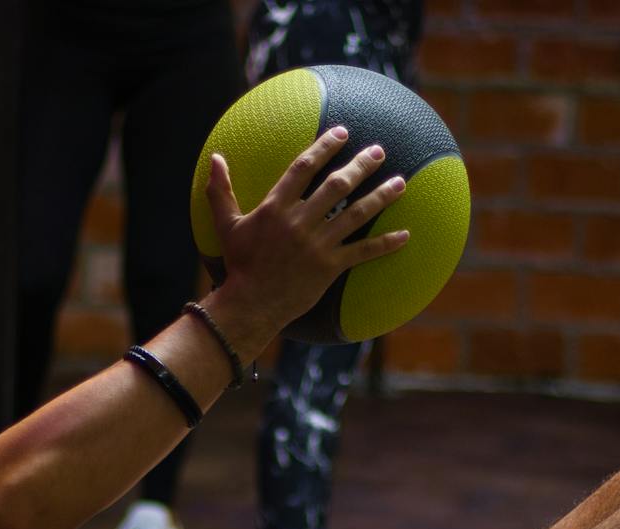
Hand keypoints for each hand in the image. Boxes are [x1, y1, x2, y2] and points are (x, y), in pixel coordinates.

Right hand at [201, 127, 410, 348]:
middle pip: (336, 185)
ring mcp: (318, 244)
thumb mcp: (226, 225)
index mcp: (276, 207)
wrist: (251, 304)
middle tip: (379, 151)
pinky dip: (385, 244)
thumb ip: (221, 190)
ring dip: (380, 196)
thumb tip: (214, 157)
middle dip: (361, 165)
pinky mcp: (330, 267)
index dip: (324, 147)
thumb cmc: (239, 264)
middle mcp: (300, 222)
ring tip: (400, 183)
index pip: (304, 167)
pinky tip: (405, 235)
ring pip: (356, 214)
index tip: (342, 133)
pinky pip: (363, 252)